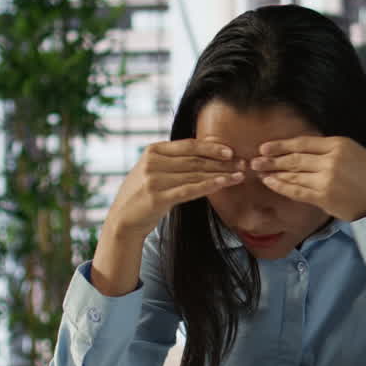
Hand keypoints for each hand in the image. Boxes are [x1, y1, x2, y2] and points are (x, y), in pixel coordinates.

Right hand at [91, 139, 242, 296]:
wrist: (123, 220)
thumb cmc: (143, 195)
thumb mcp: (154, 170)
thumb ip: (174, 160)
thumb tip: (206, 152)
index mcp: (153, 150)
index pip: (189, 145)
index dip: (212, 147)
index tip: (231, 151)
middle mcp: (153, 162)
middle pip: (195, 160)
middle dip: (222, 163)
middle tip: (243, 164)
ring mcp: (154, 179)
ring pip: (195, 174)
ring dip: (221, 174)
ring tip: (240, 176)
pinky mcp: (158, 198)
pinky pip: (189, 190)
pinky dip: (209, 186)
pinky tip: (224, 184)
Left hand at [250, 136, 365, 220]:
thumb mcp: (354, 152)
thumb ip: (330, 150)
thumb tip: (303, 151)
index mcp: (339, 144)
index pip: (303, 142)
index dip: (282, 144)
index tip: (265, 146)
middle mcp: (330, 159)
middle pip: (294, 158)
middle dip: (272, 159)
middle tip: (254, 160)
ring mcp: (326, 179)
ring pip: (293, 174)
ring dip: (273, 173)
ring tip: (258, 171)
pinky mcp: (323, 196)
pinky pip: (297, 190)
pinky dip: (281, 186)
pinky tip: (270, 183)